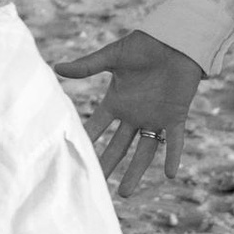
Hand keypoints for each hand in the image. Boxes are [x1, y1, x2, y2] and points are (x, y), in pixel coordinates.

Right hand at [47, 28, 202, 194]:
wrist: (175, 39)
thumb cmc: (144, 45)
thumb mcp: (113, 57)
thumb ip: (88, 66)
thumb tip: (57, 68)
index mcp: (118, 101)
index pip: (98, 126)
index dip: (86, 141)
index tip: (72, 158)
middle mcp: (134, 114)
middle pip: (118, 146)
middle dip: (108, 165)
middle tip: (95, 185)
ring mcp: (155, 117)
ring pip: (144, 151)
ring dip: (135, 171)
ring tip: (123, 193)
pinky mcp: (175, 116)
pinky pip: (174, 141)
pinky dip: (173, 156)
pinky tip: (170, 174)